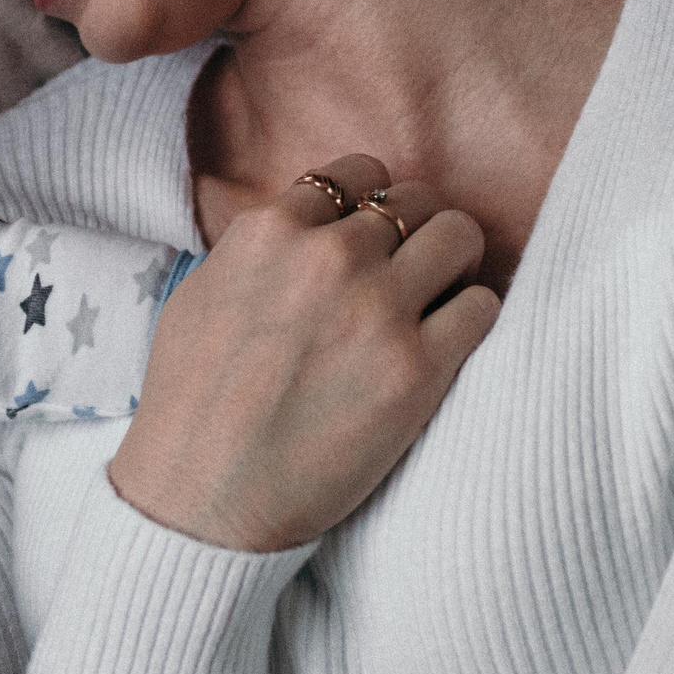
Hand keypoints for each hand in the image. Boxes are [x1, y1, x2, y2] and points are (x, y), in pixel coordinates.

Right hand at [111, 154, 497, 551]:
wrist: (202, 498)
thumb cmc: (190, 406)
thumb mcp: (199, 297)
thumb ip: (256, 253)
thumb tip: (302, 233)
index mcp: (270, 233)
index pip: (355, 175)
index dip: (370, 203)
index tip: (373, 235)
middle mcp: (329, 258)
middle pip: (414, 201)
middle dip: (416, 232)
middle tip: (412, 273)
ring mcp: (378, 310)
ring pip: (459, 237)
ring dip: (455, 264)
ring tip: (441, 298)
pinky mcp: (418, 369)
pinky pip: (482, 307)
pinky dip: (473, 318)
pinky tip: (450, 343)